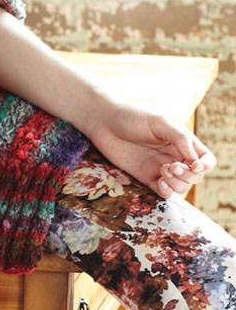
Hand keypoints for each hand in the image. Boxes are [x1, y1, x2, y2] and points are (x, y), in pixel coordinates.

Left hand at [86, 100, 216, 199]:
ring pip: (182, 187)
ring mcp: (161, 168)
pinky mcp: (147, 177)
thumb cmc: (133, 116)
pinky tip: (159, 183)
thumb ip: (180, 139)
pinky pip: (164, 193)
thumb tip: (196, 161)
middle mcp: (175, 156)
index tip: (194, 165)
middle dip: (188, 175)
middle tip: (171, 166)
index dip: (205, 166)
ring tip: (162, 171)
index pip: (206, 160)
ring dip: (177, 184)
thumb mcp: (160, 122)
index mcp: (182, 142)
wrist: (104, 122)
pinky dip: (166, 192)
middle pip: (195, 177)